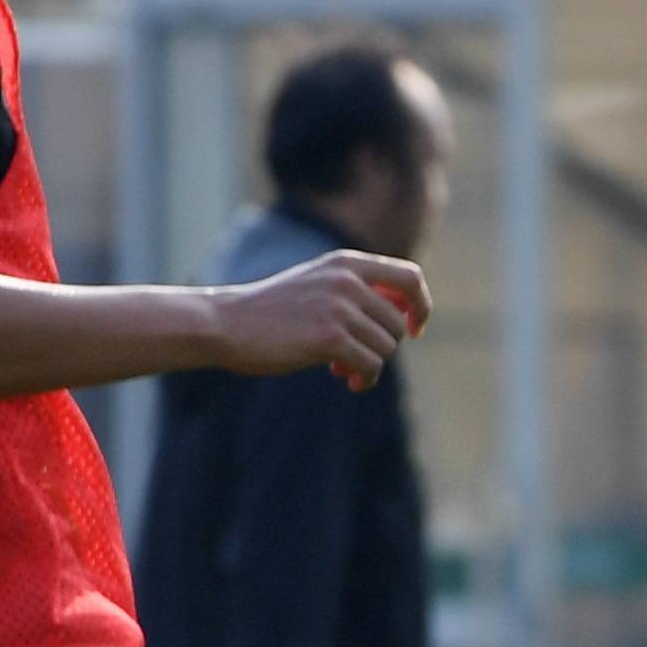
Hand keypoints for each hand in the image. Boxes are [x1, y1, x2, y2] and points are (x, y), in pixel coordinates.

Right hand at [214, 250, 428, 390]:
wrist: (225, 324)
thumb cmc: (272, 311)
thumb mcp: (318, 285)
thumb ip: (358, 293)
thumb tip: (406, 320)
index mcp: (346, 263)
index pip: (411, 278)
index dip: (420, 305)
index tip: (414, 328)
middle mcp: (347, 281)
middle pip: (398, 323)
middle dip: (384, 345)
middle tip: (356, 357)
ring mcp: (338, 308)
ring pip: (387, 347)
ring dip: (371, 364)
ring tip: (345, 369)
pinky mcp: (329, 338)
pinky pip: (371, 365)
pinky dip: (365, 379)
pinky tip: (349, 382)